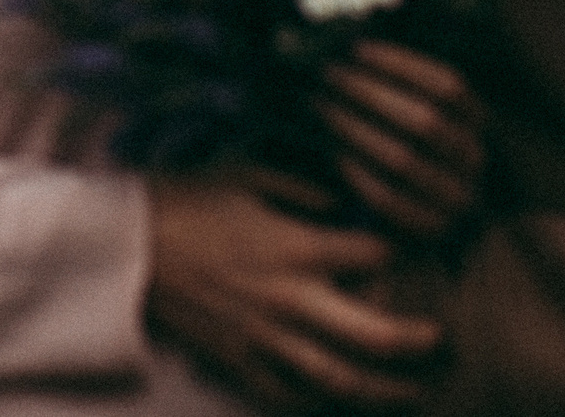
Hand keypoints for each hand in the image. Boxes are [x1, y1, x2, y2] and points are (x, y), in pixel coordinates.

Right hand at [148, 175, 441, 409]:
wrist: (121, 248)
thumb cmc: (181, 200)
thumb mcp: (242, 171)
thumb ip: (301, 183)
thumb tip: (346, 197)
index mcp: (295, 247)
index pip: (376, 257)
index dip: (406, 252)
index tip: (419, 249)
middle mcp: (290, 300)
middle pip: (375, 335)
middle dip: (418, 342)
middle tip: (443, 339)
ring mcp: (266, 338)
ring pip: (342, 379)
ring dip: (388, 390)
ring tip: (417, 388)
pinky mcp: (239, 361)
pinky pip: (292, 395)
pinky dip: (325, 402)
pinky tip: (344, 400)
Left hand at [319, 38, 486, 239]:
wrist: (416, 218)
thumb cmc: (401, 144)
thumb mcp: (410, 110)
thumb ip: (394, 82)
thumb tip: (352, 42)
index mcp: (475, 123)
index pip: (449, 86)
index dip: (403, 64)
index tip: (356, 49)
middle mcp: (472, 159)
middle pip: (425, 120)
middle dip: (369, 93)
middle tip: (327, 75)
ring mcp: (456, 198)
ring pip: (404, 160)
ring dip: (354, 129)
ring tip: (320, 106)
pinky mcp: (430, 230)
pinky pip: (389, 200)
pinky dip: (356, 172)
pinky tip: (332, 151)